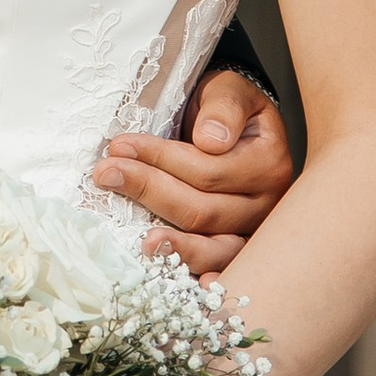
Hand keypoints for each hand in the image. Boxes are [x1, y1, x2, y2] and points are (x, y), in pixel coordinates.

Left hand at [93, 74, 293, 273]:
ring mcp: (254, 233)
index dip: (160, 160)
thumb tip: (211, 140)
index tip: (118, 146)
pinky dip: (204, 277)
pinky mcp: (239, 250)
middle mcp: (268, 204)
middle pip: (204, 209)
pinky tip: (190, 284)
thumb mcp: (229, 91)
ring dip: (175, 246)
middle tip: (106, 174)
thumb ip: (224, 107)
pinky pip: (222, 269)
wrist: (234, 127)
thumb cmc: (227, 109)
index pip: (207, 170)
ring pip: (214, 247)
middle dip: (150, 191)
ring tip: (143, 242)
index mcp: (269, 162)